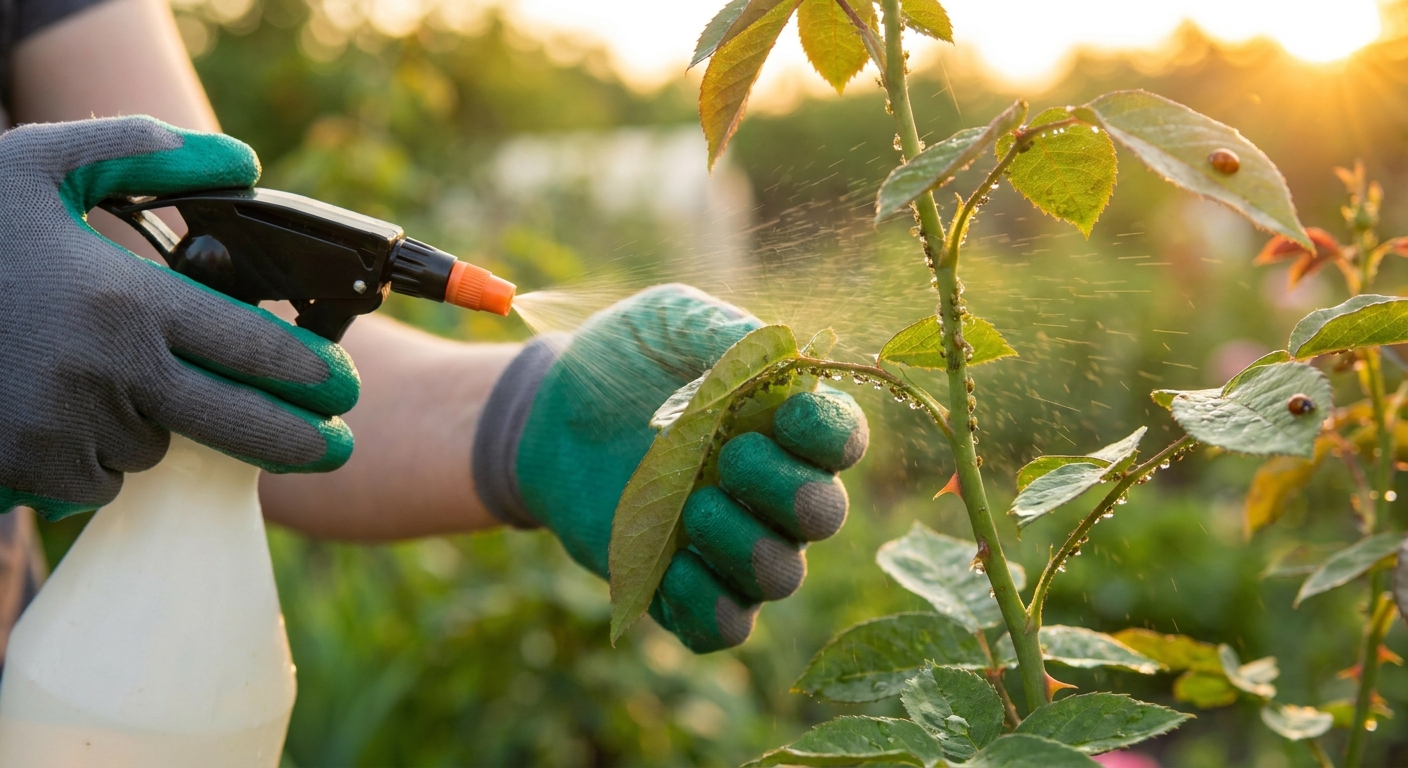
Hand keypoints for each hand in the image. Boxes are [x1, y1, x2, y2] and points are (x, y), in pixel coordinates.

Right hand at [0, 116, 360, 519]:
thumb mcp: (39, 168)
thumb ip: (144, 152)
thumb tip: (242, 161)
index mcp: (126, 299)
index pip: (255, 348)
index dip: (312, 374)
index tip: (347, 388)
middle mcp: (109, 374)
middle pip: (238, 425)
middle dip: (298, 441)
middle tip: (335, 448)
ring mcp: (66, 430)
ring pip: (152, 446)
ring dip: (152, 422)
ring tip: (101, 376)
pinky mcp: (26, 472)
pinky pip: (93, 479)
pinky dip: (93, 454)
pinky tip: (58, 410)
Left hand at [474, 285, 867, 651]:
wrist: (546, 415)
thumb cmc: (623, 361)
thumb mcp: (667, 322)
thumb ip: (723, 333)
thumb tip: (781, 356)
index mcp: (782, 425)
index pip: (843, 440)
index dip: (830, 435)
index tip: (786, 413)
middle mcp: (771, 492)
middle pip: (824, 514)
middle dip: (789, 491)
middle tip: (729, 457)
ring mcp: (731, 546)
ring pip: (781, 576)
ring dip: (746, 548)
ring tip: (691, 508)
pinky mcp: (683, 589)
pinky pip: (725, 626)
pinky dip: (709, 604)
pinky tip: (673, 566)